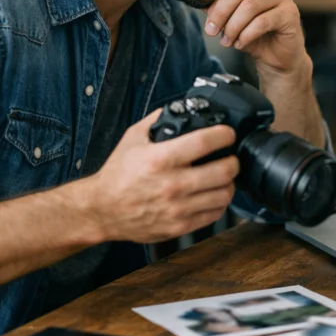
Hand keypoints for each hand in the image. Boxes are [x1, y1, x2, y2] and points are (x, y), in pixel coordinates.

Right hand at [86, 110, 238, 243]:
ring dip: (229, 183)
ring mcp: (177, 208)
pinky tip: (213, 195)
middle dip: (233, 161)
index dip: (224, 135)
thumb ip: (157, 120)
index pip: (205, 143)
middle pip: (223, 171)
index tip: (227, 134)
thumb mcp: (133, 138)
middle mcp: (172, 184)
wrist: (103, 210)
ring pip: (223, 195)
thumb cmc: (118, 174)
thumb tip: (181, 108)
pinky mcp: (180, 226)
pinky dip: (219, 203)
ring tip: (224, 177)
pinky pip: (213, 214)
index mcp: (160, 159)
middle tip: (230, 157)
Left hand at [204, 0, 306, 76]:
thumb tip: (200, 2)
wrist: (276, 57)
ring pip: (250, 6)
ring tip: (227, 41)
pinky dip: (247, 35)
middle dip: (221, 13)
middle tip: (212, 32)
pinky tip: (240, 44)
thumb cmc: (254, 36)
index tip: (208, 22)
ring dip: (233, 27)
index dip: (215, 2)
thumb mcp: (231, 20)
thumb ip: (218, 9)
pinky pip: (263, 21)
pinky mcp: (290, 13)